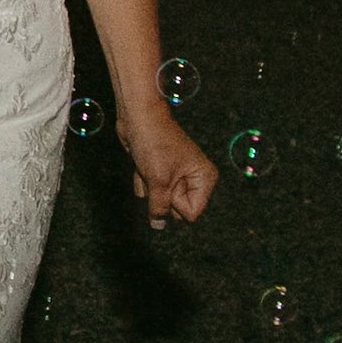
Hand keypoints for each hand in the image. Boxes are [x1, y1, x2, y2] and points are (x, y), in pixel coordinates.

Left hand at [119, 107, 216, 227]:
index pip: (191, 213)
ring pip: (160, 199)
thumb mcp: (158, 180)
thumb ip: (160, 208)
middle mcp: (195, 177)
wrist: (137, 116)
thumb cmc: (153, 142)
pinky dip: (142, 179)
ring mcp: (177, 174)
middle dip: (161, 194)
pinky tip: (142, 163)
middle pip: (176, 208)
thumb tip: (158, 226)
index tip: (169, 180)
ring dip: (149, 186)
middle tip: (157, 172)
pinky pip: (150, 189)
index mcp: (205, 178)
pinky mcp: (160, 170)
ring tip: (149, 165)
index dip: (174, 201)